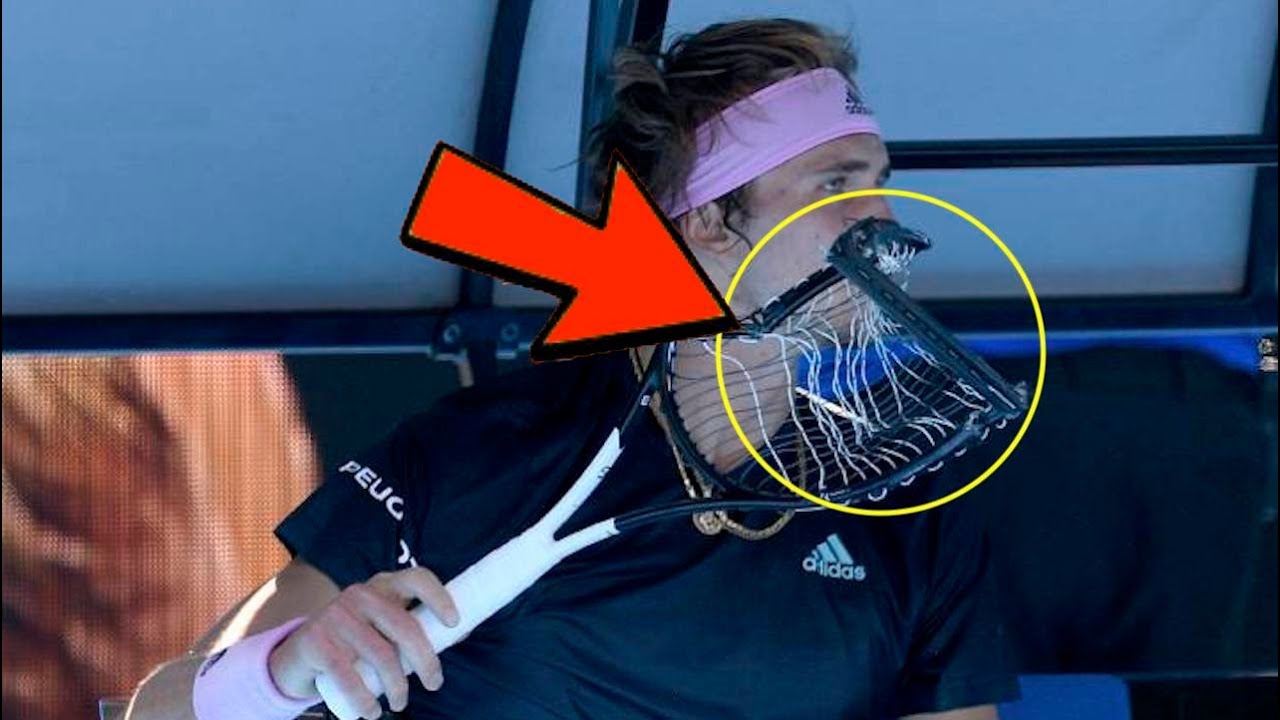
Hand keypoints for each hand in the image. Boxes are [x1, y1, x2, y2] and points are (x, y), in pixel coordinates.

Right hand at [267, 567, 459, 717]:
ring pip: (381, 655)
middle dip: (426, 660)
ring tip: (401, 703)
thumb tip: (460, 633)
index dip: (439, 597)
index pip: (416, 578)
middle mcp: (360, 595)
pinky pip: (347, 674)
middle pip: (405, 626)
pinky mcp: (315, 641)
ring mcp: (336, 616)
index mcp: (382, 586)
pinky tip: (371, 712)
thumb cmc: (354, 639)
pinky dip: (364, 699)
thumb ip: (411, 624)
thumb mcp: (380, 624)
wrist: (298, 652)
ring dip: (397, 687)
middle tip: (435, 684)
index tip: (455, 623)